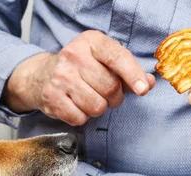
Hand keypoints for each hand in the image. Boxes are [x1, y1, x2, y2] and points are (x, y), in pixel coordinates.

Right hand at [2, 30, 154, 125]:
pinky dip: (82, 117)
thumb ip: (128, 72)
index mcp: (90, 41)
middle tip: (106, 94)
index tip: (143, 89)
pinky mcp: (52, 98)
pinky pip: (80, 118)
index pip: (117, 57)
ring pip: (97, 106)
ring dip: (98, 108)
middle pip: (110, 88)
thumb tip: (149, 84)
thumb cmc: (80, 68)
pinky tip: (76, 105)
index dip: (133, 75)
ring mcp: (60, 77)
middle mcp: (73, 56)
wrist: (41, 75)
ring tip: (89, 99)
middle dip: (114, 97)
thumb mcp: (103, 60)